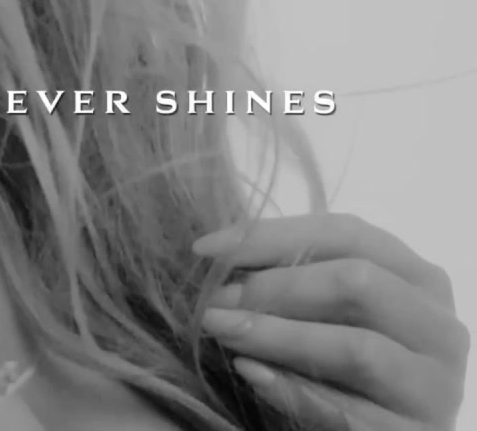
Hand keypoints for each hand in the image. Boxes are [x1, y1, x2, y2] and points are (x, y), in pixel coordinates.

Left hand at [194, 213, 468, 429]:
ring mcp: (434, 386)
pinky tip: (251, 373)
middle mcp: (438, 327)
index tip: (206, 248)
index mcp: (418, 278)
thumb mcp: (324, 310)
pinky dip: (294, 391)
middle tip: (215, 301)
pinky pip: (350, 413)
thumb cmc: (342, 361)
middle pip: (356, 282)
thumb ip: (291, 277)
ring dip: (276, 335)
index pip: (345, 234)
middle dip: (273, 287)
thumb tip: (218, 254)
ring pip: (356, 349)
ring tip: (220, 329)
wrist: (373, 429)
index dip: (270, 235)